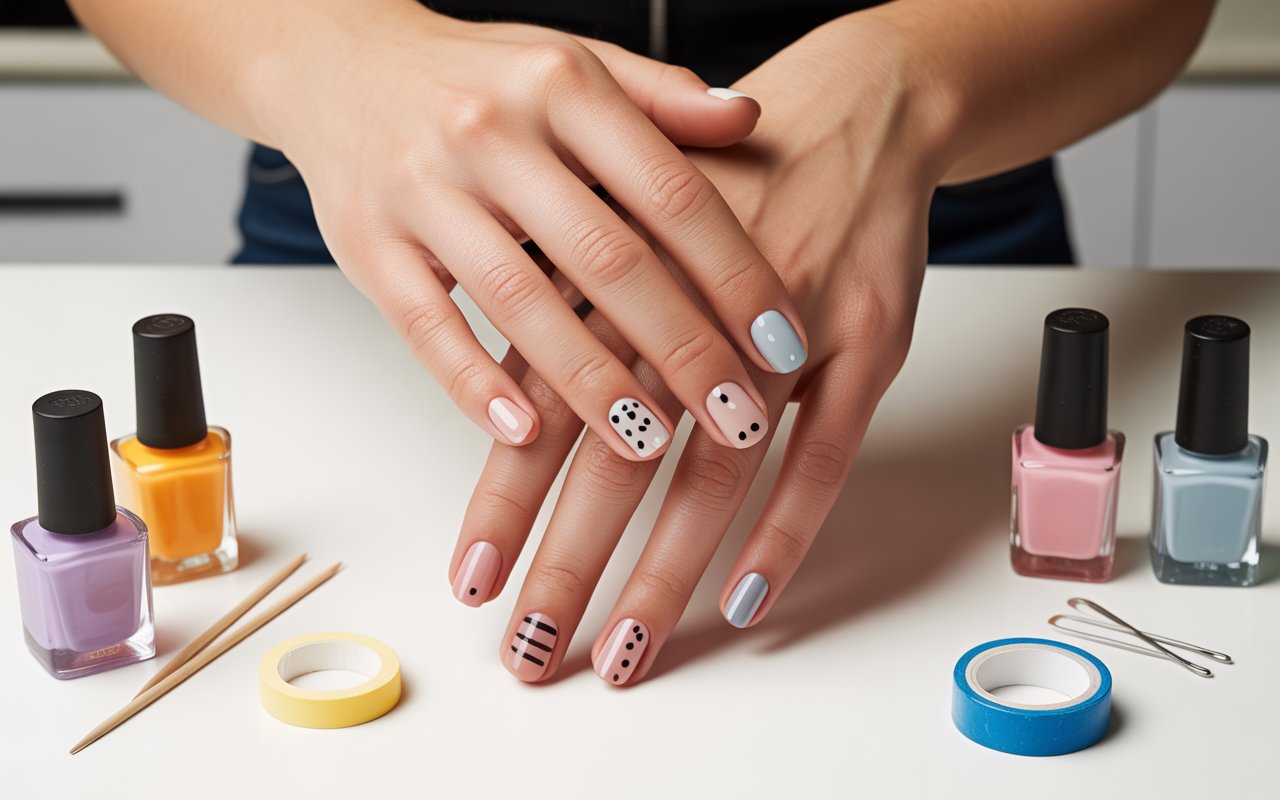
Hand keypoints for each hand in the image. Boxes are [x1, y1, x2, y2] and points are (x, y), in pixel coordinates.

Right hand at [265, 7, 807, 457]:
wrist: (340, 61)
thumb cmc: (477, 78)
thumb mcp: (574, 63)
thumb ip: (660, 100)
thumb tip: (748, 121)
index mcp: (563, 85)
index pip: (671, 191)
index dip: (735, 275)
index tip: (783, 344)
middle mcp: (492, 132)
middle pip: (607, 258)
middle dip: (681, 349)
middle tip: (737, 419)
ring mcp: (423, 190)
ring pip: (519, 300)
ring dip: (589, 382)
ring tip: (649, 443)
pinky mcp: (366, 245)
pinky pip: (425, 327)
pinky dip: (474, 385)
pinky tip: (523, 434)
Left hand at [449, 15, 943, 682]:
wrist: (849, 114)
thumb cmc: (719, 187)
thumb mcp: (622, 225)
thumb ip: (566, 310)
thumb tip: (500, 406)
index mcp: (616, 281)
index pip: (543, 411)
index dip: (505, 502)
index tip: (473, 583)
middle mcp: (688, 311)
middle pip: (617, 459)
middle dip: (568, 566)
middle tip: (534, 655)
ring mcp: (780, 334)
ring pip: (713, 471)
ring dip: (666, 572)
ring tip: (626, 652)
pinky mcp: (861, 347)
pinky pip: (821, 456)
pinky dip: (783, 530)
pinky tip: (745, 597)